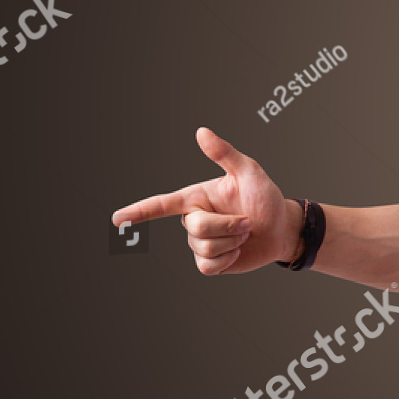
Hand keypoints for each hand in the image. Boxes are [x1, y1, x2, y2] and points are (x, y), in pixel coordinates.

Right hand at [110, 127, 299, 274]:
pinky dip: (228, 260)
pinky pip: (208, 267)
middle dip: (228, 225)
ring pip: (203, 248)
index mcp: (196, 197)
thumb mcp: (250, 172)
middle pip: (196, 228)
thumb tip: (202, 132)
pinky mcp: (210, 263)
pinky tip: (238, 251)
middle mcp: (194, 219)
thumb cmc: (265, 198)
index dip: (139, 211)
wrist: (282, 228)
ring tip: (245, 233)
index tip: (117, 219)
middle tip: (248, 221)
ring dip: (232, 241)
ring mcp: (200, 242)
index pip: (162, 204)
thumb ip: (225, 154)